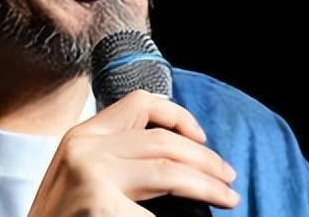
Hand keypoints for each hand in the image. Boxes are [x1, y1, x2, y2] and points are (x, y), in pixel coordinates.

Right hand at [26, 89, 239, 216]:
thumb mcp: (80, 177)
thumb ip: (116, 159)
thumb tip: (179, 156)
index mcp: (80, 136)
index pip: (139, 103)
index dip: (178, 116)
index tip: (201, 138)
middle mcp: (83, 146)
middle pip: (163, 139)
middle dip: (205, 158)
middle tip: (228, 178)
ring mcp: (89, 174)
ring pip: (169, 168)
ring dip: (207, 183)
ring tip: (228, 197)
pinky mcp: (98, 203)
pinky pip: (156, 211)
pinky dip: (184, 214)